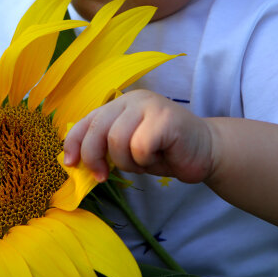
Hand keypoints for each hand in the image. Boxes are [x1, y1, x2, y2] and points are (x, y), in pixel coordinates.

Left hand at [63, 89, 215, 183]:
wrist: (206, 152)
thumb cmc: (165, 152)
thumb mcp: (128, 149)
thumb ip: (105, 147)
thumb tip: (73, 161)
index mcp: (119, 104)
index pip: (87, 120)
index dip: (74, 142)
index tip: (71, 163)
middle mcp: (132, 100)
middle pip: (98, 129)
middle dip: (94, 157)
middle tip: (102, 176)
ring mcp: (150, 105)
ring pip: (118, 140)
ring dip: (128, 162)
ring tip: (145, 162)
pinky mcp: (166, 118)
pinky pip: (140, 147)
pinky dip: (146, 161)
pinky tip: (160, 157)